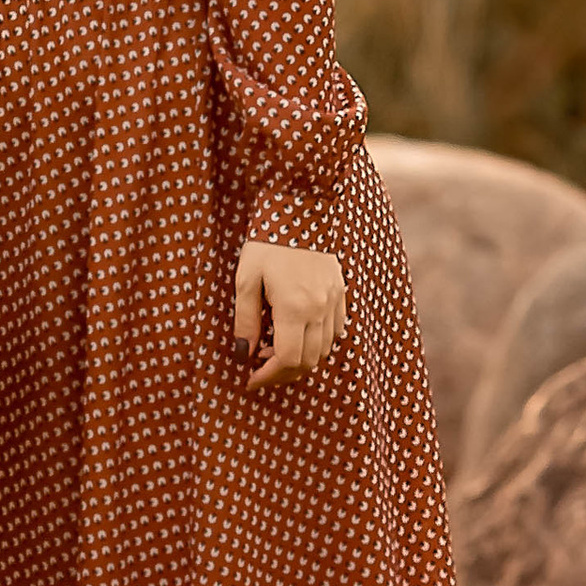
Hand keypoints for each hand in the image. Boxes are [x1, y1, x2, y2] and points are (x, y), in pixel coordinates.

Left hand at [232, 241, 346, 388]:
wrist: (300, 206)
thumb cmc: (267, 240)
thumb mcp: (246, 279)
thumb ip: (246, 320)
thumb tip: (244, 354)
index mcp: (295, 307)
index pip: (288, 360)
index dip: (269, 376)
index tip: (251, 379)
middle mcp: (320, 309)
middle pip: (309, 361)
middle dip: (283, 373)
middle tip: (260, 368)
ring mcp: (334, 300)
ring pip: (325, 349)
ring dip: (301, 359)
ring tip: (275, 349)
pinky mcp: (341, 292)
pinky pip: (336, 331)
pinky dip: (318, 343)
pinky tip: (298, 334)